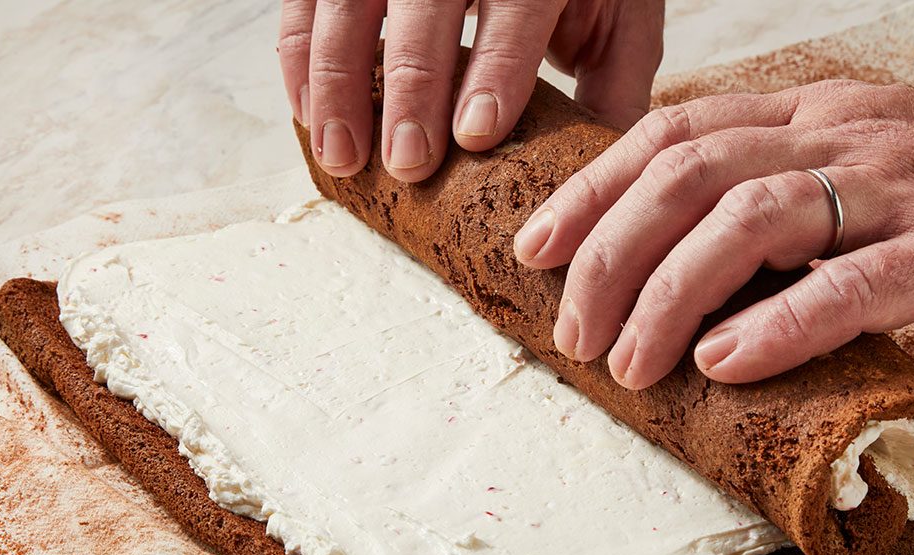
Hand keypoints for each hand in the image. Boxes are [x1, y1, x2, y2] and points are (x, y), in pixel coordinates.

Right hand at [278, 0, 663, 181]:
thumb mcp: (615, 16)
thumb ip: (614, 85)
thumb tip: (605, 178)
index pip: (516, 4)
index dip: (496, 69)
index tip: (474, 135)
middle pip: (425, 4)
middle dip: (413, 87)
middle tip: (409, 165)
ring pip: (348, 1)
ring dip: (338, 81)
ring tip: (344, 158)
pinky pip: (304, 1)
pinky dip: (298, 58)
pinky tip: (309, 115)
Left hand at [514, 80, 913, 385]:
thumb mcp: (858, 176)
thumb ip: (775, 199)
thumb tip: (671, 261)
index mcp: (810, 116)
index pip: (673, 134)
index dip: (592, 190)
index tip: (534, 248)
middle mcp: (844, 137)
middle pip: (691, 174)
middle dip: (611, 254)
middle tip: (572, 329)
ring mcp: (902, 190)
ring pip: (755, 220)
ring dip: (672, 294)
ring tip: (628, 363)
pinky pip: (854, 283)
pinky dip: (777, 323)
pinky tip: (723, 364)